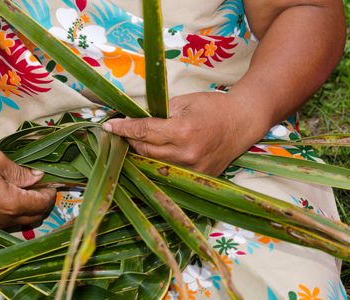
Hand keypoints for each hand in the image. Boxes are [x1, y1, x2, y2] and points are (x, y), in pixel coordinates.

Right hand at [0, 144, 55, 227]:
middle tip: (41, 185)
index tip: (51, 180)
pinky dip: (15, 214)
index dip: (51, 192)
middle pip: (36, 218)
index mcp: (11, 204)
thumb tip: (38, 178)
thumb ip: (21, 172)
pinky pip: (7, 224)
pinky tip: (8, 198)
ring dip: (30, 210)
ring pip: (22, 223)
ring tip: (25, 190)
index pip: (43, 204)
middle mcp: (4, 220)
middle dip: (43, 203)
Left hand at [103, 92, 271, 175]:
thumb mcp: (183, 102)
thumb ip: (157, 113)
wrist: (243, 122)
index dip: (123, 129)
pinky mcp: (197, 178)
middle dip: (129, 141)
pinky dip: (156, 164)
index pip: (143, 132)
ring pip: (152, 165)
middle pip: (143, 151)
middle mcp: (186, 155)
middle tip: (121, 132)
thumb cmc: (212, 107)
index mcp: (183, 131)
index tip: (108, 126)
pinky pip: (168, 173)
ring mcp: (192, 170)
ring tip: (135, 143)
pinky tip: (151, 155)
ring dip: (140, 154)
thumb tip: (132, 121)